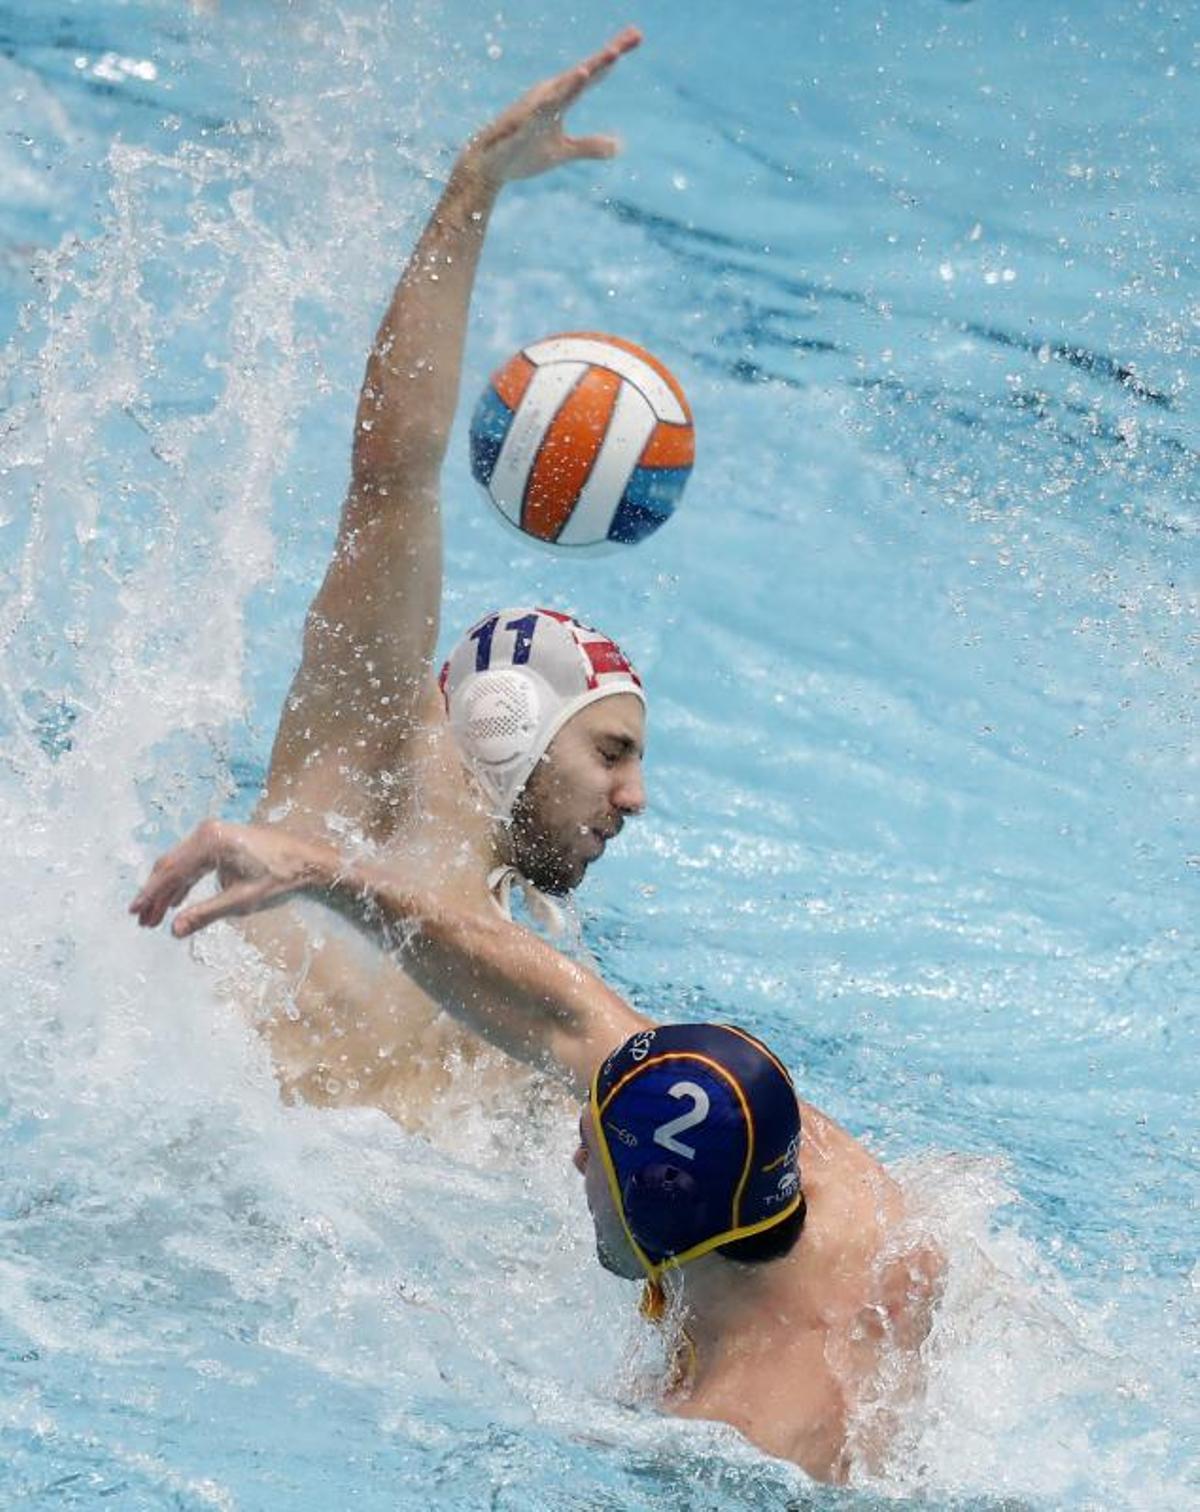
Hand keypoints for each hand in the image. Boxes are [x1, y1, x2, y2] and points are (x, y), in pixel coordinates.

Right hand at [129, 819, 332, 937]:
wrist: (308, 861)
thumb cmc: (279, 879)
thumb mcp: (241, 901)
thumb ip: (205, 914)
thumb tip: (174, 930)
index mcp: (210, 842)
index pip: (170, 871)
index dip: (150, 894)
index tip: (134, 912)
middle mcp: (207, 832)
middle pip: (171, 866)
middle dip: (156, 895)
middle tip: (142, 921)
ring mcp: (214, 833)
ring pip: (180, 864)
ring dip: (168, 890)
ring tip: (155, 917)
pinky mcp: (221, 839)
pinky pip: (194, 861)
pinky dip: (184, 881)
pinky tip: (176, 901)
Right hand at [460, 25, 641, 188]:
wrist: (489, 167)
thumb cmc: (523, 154)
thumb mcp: (563, 152)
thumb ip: (589, 147)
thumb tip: (617, 147)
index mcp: (561, 98)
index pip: (593, 75)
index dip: (614, 57)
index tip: (637, 36)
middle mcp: (551, 94)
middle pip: (586, 70)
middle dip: (610, 53)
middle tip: (636, 35)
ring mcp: (537, 107)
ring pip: (568, 85)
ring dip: (589, 70)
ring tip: (612, 55)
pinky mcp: (524, 124)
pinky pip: (543, 109)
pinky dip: (559, 97)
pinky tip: (573, 85)